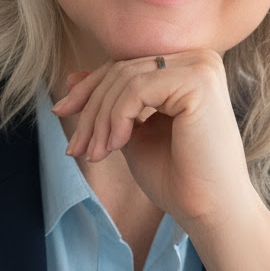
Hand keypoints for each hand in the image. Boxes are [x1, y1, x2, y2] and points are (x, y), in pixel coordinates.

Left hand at [53, 50, 269, 270]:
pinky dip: (117, 118)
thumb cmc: (176, 177)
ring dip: (100, 120)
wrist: (210, 211)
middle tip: (75, 148)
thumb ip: (109, 104)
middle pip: (122, 70)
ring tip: (94, 154)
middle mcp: (198, 59)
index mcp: (186, 67)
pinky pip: (137, 89)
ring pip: (125, 79)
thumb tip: (71, 77)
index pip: (125, 66)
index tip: (59, 112)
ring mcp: (201, 67)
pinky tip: (115, 147)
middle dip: (90, 110)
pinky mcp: (199, 81)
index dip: (89, 90)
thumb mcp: (131, 132)